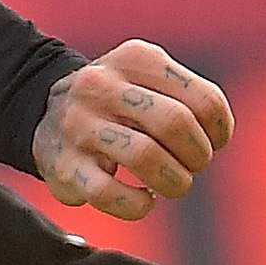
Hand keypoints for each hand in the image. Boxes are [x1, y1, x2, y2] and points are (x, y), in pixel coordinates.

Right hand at [34, 40, 233, 222]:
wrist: (45, 113)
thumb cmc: (118, 103)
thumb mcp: (149, 78)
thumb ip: (189, 98)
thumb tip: (217, 138)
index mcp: (135, 59)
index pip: (204, 100)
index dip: (220, 131)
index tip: (213, 143)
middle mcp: (101, 85)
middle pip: (176, 124)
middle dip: (198, 156)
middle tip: (192, 166)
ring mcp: (78, 125)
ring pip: (145, 157)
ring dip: (174, 182)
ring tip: (172, 184)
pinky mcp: (64, 166)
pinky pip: (111, 194)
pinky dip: (139, 205)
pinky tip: (143, 200)